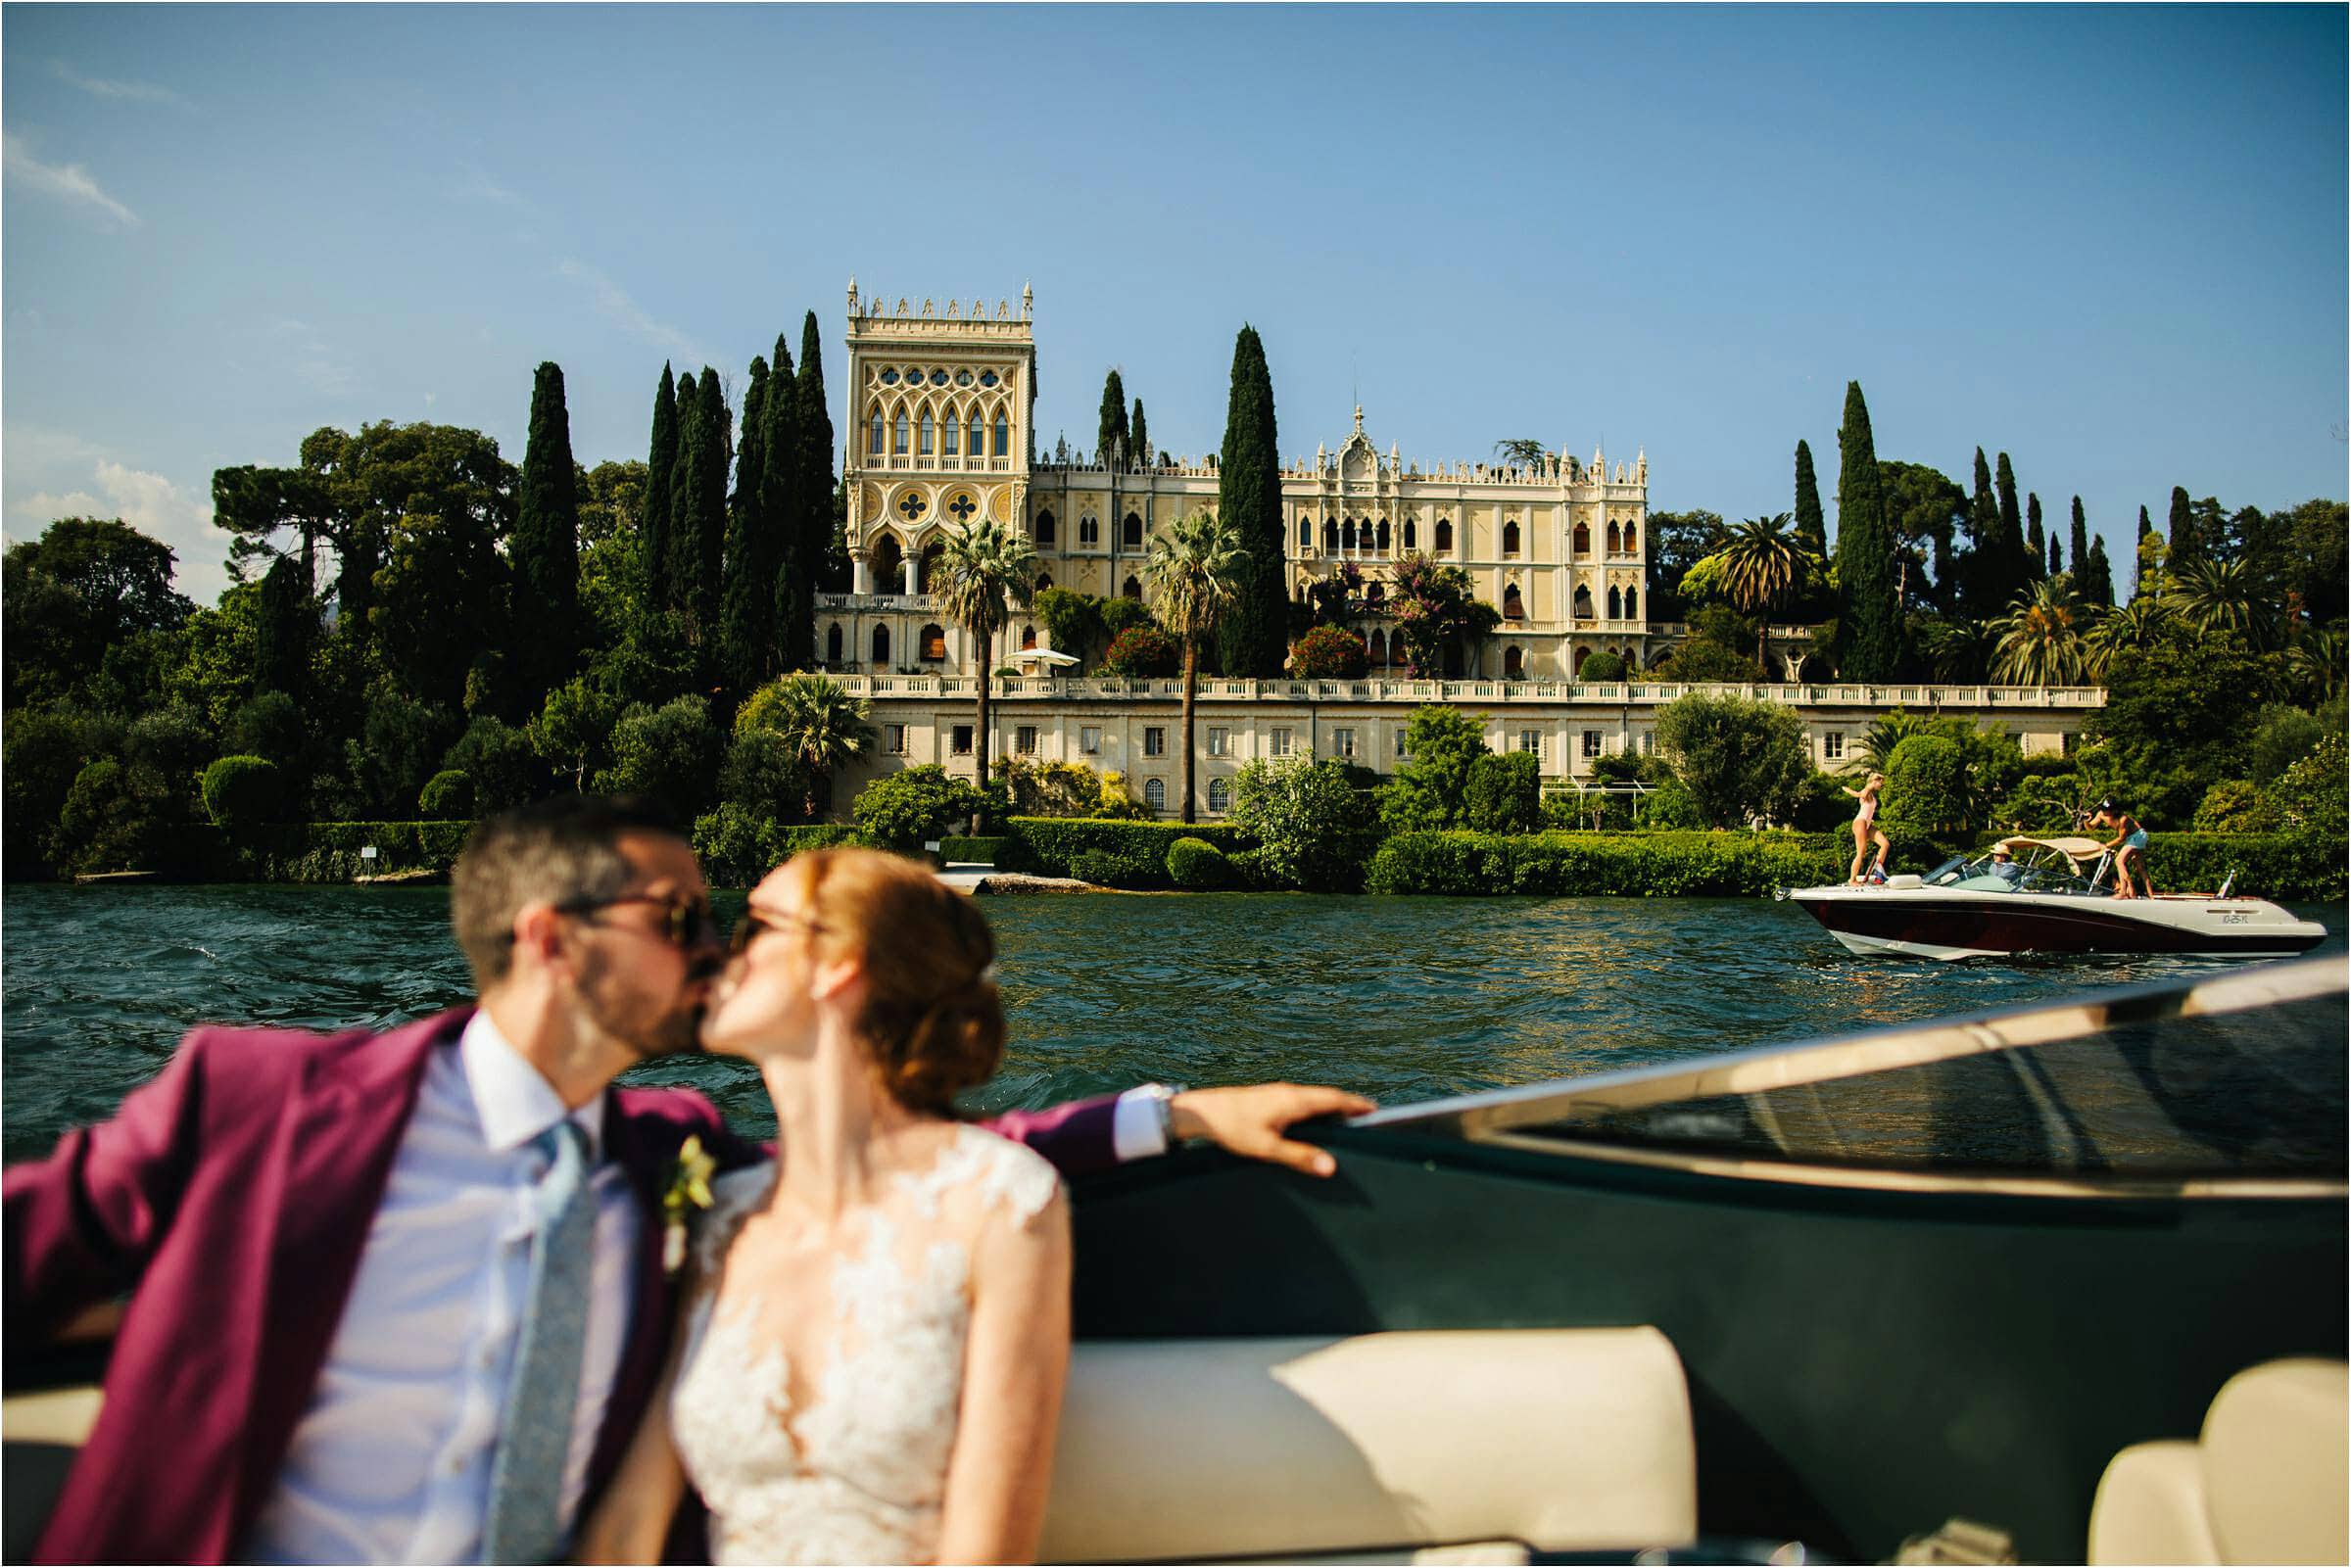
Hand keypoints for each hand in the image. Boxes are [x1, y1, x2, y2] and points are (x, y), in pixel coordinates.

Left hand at [1167, 1083, 1376, 1177]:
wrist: (1201, 1112)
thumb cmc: (1232, 1128)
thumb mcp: (1267, 1148)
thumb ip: (1300, 1156)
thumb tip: (1331, 1166)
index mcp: (1295, 1100)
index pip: (1335, 1099)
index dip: (1357, 1105)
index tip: (1377, 1110)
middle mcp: (1290, 1092)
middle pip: (1327, 1096)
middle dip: (1349, 1105)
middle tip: (1368, 1115)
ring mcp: (1280, 1093)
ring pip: (1314, 1098)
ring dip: (1332, 1106)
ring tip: (1348, 1120)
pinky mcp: (1270, 1098)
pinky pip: (1302, 1101)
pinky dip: (1317, 1109)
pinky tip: (1316, 1122)